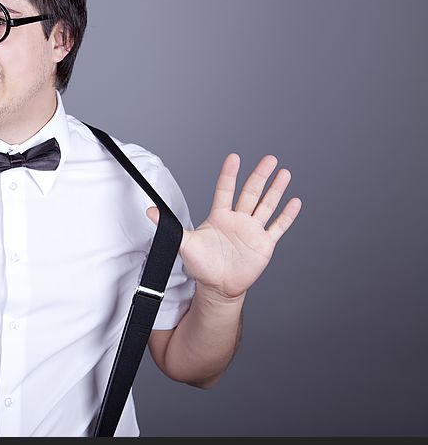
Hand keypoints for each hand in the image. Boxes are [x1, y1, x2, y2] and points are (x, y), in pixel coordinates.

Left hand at [146, 154, 300, 299]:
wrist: (218, 286)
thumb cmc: (201, 265)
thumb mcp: (183, 243)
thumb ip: (169, 226)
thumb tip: (149, 211)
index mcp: (219, 216)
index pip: (225, 190)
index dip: (229, 174)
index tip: (234, 157)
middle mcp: (238, 219)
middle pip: (251, 192)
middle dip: (260, 175)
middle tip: (269, 159)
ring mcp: (252, 230)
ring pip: (266, 205)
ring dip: (276, 190)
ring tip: (284, 172)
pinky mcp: (264, 244)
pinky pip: (278, 226)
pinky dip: (287, 215)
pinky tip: (295, 201)